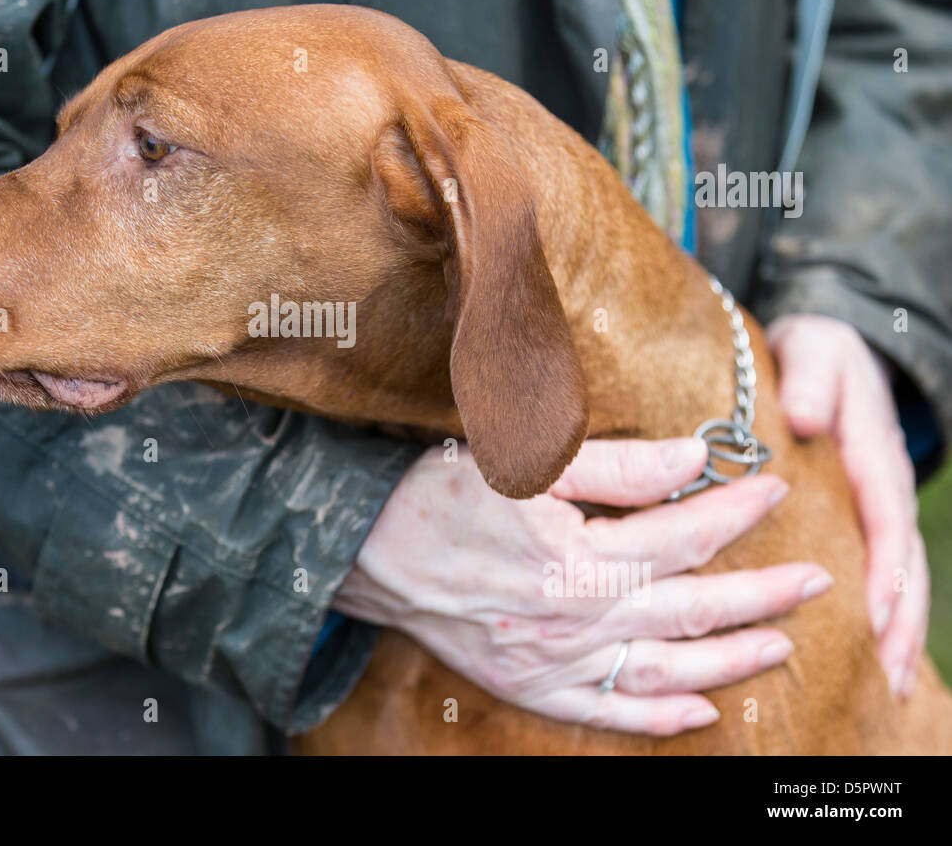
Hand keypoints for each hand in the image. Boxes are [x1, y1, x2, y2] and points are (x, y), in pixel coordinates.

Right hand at [337, 439, 832, 735]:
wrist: (364, 552)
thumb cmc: (441, 494)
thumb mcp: (525, 462)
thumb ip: (616, 466)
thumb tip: (694, 461)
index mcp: (576, 557)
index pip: (682, 534)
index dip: (735, 513)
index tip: (773, 490)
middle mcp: (574, 619)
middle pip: (691, 609)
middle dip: (762, 594)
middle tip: (814, 579)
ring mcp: (554, 663)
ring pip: (666, 670)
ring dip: (730, 660)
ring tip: (780, 645)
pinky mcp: (530, 686)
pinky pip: (608, 714)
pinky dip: (660, 718)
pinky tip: (700, 710)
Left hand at [768, 313, 926, 697]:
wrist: (825, 347)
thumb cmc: (813, 352)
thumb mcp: (812, 350)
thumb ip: (809, 378)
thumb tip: (801, 415)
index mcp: (872, 454)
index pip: (884, 521)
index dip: (882, 572)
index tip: (871, 618)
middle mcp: (884, 487)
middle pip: (903, 564)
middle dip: (898, 624)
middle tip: (885, 681)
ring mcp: (879, 506)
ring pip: (900, 576)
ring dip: (895, 632)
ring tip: (885, 689)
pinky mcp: (864, 516)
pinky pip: (881, 570)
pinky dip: (883, 615)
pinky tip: (869, 657)